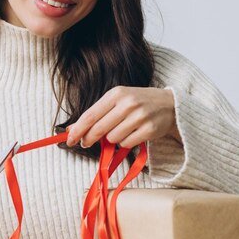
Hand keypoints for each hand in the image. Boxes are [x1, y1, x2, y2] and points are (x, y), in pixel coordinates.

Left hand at [65, 86, 179, 149]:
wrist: (169, 104)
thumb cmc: (138, 102)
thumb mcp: (116, 102)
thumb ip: (96, 114)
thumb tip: (71, 129)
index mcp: (116, 94)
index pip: (90, 115)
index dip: (78, 130)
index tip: (69, 139)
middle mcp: (127, 104)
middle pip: (99, 129)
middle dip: (89, 138)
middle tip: (86, 142)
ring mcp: (139, 117)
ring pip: (112, 138)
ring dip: (112, 139)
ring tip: (121, 131)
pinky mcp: (149, 130)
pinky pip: (126, 144)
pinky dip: (125, 143)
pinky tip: (132, 135)